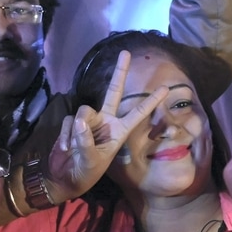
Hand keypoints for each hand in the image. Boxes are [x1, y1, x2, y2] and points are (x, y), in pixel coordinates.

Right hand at [44, 50, 169, 201]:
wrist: (65, 178)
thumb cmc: (85, 173)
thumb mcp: (91, 160)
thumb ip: (86, 140)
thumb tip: (79, 119)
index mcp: (118, 132)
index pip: (138, 113)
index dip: (151, 102)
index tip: (166, 88)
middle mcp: (105, 122)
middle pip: (113, 92)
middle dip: (119, 73)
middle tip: (126, 53)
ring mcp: (88, 121)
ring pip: (84, 110)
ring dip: (77, 129)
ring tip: (74, 148)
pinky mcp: (71, 123)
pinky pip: (69, 121)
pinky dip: (66, 135)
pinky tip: (66, 149)